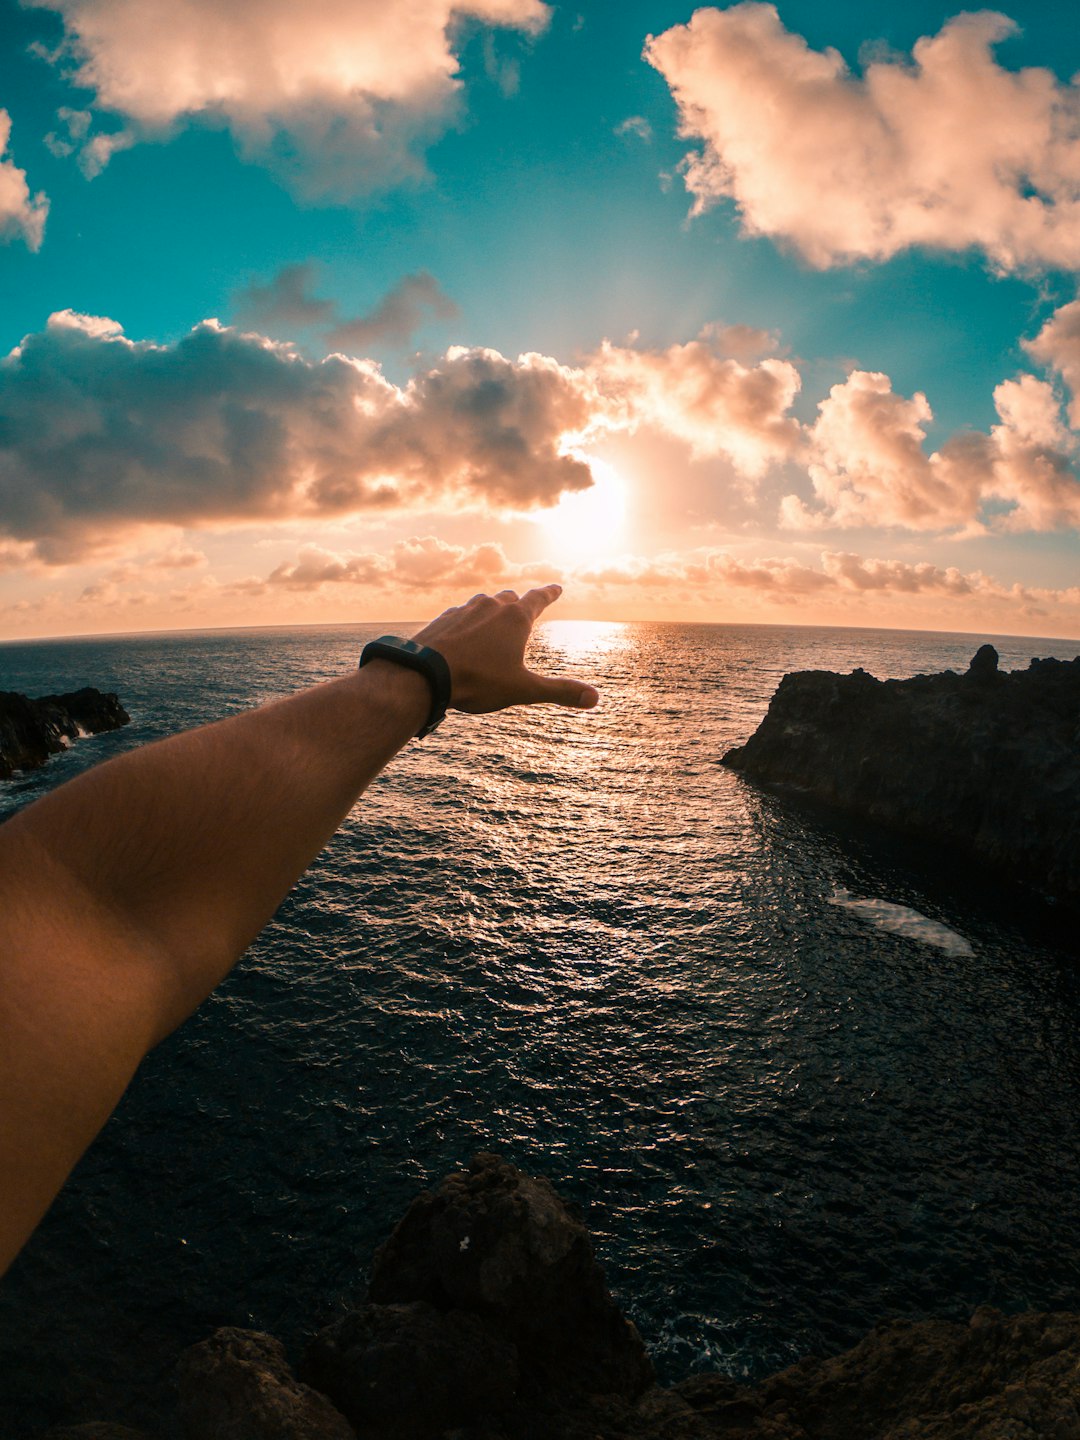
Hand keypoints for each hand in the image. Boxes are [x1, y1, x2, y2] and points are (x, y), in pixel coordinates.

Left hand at [411, 585, 598, 713]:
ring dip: (493, 609)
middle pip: (511, 597)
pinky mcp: (443, 619)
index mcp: (515, 619)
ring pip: (485, 602)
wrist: (424, 674)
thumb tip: (595, 698)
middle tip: (526, 605)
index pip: (539, 598)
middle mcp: (491, 606)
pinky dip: (469, 621)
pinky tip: (465, 633)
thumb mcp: (523, 690)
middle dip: (520, 602)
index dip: (550, 593)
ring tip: (495, 620)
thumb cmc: (477, 681)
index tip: (557, 587)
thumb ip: (559, 692)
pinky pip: (461, 614)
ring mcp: (464, 610)